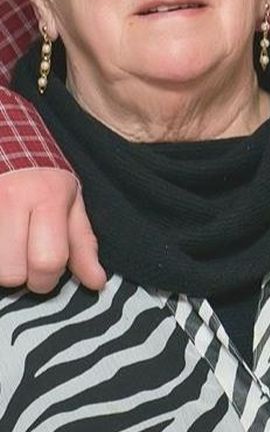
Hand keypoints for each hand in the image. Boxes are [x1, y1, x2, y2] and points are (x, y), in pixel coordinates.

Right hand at [0, 168, 104, 292]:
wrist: (7, 149)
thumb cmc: (43, 182)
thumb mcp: (71, 206)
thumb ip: (82, 246)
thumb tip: (97, 283)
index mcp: (46, 197)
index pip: (47, 261)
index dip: (48, 279)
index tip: (48, 273)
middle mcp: (9, 199)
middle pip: (10, 273)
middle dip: (20, 277)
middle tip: (23, 261)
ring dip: (0, 267)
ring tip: (8, 248)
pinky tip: (0, 242)